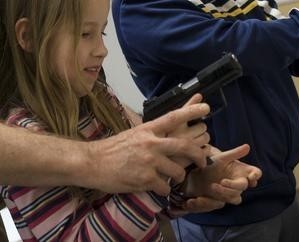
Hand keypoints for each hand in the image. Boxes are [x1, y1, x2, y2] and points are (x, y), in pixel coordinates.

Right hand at [84, 96, 209, 195]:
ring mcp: (149, 161)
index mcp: (147, 130)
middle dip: (199, 155)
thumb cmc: (111, 149)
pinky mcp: (145, 178)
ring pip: (178, 171)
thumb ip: (151, 135)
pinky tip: (156, 188)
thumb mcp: (132, 135)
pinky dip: (163, 189)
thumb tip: (167, 136)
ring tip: (170, 179)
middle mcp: (151, 143)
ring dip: (177, 177)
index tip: (206, 108)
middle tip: (203, 160)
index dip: (191, 111)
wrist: (92, 162)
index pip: (173, 117)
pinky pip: (165, 187)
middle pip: (184, 146)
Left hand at [183, 144, 261, 206]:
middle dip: (233, 185)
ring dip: (225, 193)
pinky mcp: (222, 199)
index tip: (250, 177)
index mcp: (241, 170)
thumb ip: (234, 153)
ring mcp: (231, 192)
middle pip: (243, 186)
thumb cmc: (211, 164)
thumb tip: (247, 146)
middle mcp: (238, 182)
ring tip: (212, 187)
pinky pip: (223, 203)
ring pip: (235, 197)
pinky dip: (215, 200)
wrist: (195, 174)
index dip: (255, 175)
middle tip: (221, 181)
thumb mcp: (221, 158)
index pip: (255, 173)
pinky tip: (205, 195)